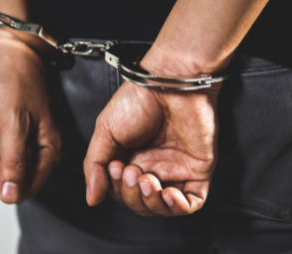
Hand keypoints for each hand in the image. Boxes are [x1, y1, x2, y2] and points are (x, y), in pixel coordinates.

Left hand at [0, 27, 61, 203]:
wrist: (11, 55)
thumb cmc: (17, 82)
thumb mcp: (14, 123)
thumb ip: (14, 161)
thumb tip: (11, 195)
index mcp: (51, 149)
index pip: (29, 187)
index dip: (4, 183)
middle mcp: (44, 151)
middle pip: (18, 185)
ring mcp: (32, 146)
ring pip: (8, 176)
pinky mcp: (18, 140)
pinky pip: (3, 163)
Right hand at [83, 74, 220, 216]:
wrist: (169, 83)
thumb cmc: (138, 100)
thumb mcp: (105, 132)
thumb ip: (95, 166)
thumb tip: (92, 199)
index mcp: (132, 160)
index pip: (122, 193)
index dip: (116, 189)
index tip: (115, 166)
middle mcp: (155, 167)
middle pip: (141, 203)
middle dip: (131, 195)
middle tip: (129, 170)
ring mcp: (178, 169)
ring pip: (165, 207)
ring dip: (152, 203)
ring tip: (146, 180)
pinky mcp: (199, 169)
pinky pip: (194, 202)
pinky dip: (179, 207)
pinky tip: (167, 194)